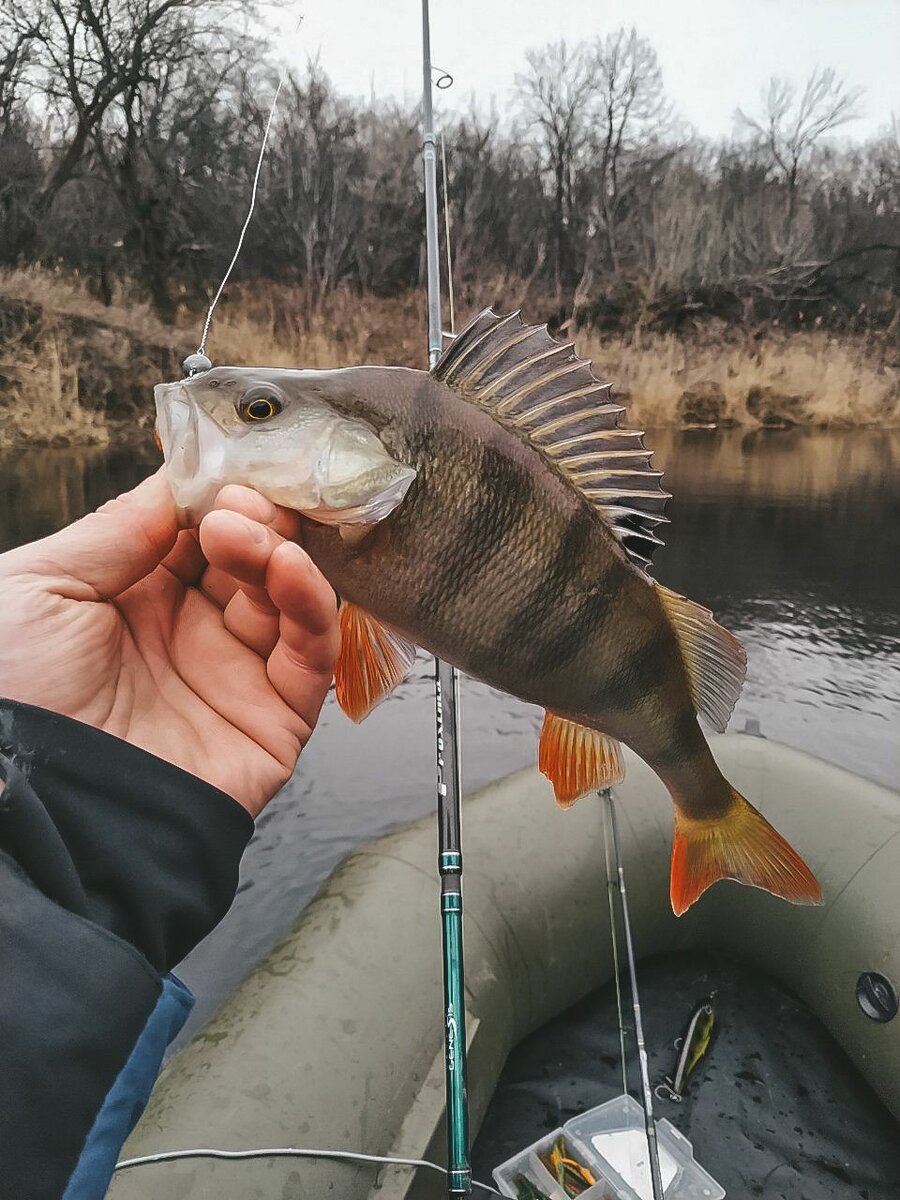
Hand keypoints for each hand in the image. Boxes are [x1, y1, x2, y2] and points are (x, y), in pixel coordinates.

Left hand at [0, 471, 337, 816]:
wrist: (34, 811)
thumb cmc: (12, 701)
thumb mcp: (35, 589)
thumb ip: (114, 533)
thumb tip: (176, 485)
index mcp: (130, 603)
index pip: (194, 533)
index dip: (213, 496)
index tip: (224, 467)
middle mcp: (187, 637)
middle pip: (249, 560)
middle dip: (253, 518)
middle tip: (242, 500)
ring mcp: (233, 677)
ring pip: (286, 599)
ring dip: (279, 553)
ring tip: (248, 534)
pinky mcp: (273, 722)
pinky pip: (310, 656)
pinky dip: (311, 605)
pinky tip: (287, 569)